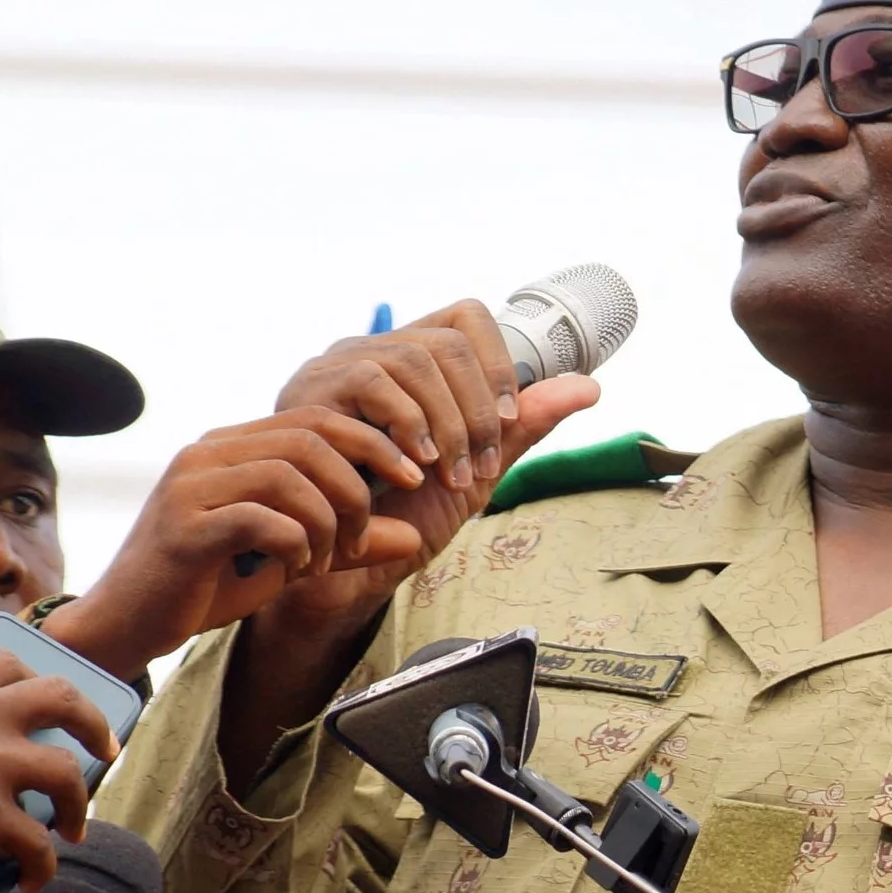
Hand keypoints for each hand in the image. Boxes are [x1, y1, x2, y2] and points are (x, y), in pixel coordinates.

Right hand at [0, 653, 115, 892]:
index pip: (11, 664)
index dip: (40, 683)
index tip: (53, 706)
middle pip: (65, 700)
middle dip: (94, 725)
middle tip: (104, 750)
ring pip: (67, 774)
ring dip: (79, 805)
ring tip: (74, 828)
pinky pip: (38, 843)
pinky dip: (44, 865)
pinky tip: (35, 879)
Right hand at [43, 408, 430, 681]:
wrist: (130, 624)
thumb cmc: (206, 585)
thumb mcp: (292, 558)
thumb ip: (347, 542)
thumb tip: (413, 535)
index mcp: (232, 445)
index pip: (317, 418)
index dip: (373, 443)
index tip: (410, 479)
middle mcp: (208, 452)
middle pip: (311, 440)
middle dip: (355, 488)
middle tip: (362, 536)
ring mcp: (191, 485)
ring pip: (290, 476)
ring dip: (325, 523)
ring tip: (323, 561)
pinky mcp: (184, 526)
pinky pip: (262, 518)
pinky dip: (295, 544)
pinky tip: (294, 568)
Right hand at [263, 301, 598, 623]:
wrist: (332, 575)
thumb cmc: (399, 518)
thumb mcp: (472, 471)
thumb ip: (519, 427)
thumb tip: (590, 387)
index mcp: (405, 362)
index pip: (465, 317)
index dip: (499, 362)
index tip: (509, 420)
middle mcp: (362, 356)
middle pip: (439, 344)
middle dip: (473, 409)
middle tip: (477, 466)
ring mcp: (323, 376)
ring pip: (401, 364)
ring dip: (439, 426)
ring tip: (445, 476)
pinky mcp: (301, 401)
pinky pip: (358, 395)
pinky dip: (396, 438)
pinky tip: (408, 475)